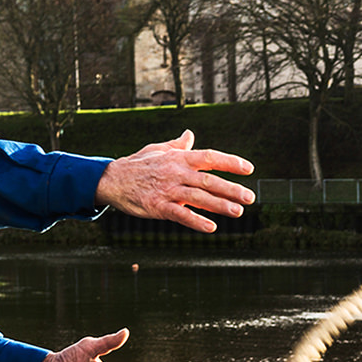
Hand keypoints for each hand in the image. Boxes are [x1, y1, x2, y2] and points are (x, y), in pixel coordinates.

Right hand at [95, 131, 255, 231]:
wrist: (111, 180)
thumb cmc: (137, 164)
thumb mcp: (158, 150)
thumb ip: (178, 145)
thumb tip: (190, 134)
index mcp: (179, 158)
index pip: (210, 157)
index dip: (230, 162)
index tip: (249, 168)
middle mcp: (176, 172)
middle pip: (209, 180)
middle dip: (231, 189)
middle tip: (250, 197)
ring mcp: (168, 190)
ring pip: (198, 197)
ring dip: (219, 205)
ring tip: (237, 211)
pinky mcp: (158, 206)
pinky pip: (180, 214)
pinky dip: (196, 221)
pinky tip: (211, 227)